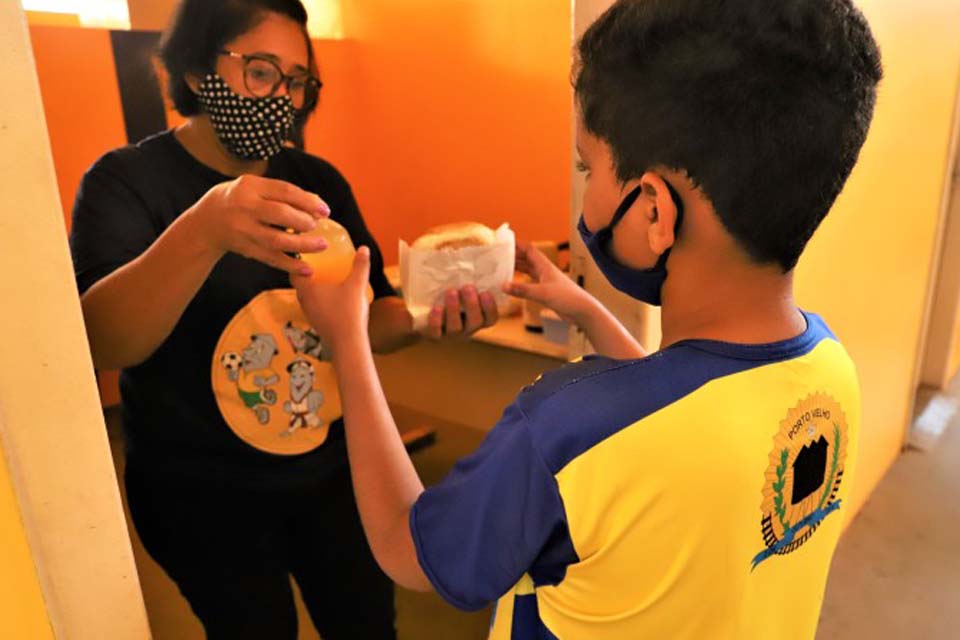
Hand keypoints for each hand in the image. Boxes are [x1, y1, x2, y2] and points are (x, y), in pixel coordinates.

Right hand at [190, 174, 330, 274]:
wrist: (206, 222)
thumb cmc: (239, 200)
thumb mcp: (254, 188)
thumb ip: (281, 193)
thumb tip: (316, 202)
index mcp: (250, 186)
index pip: (284, 191)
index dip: (308, 201)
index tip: (325, 210)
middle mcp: (245, 207)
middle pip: (280, 214)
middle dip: (304, 221)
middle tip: (317, 226)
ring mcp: (243, 230)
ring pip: (277, 240)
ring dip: (303, 245)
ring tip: (321, 246)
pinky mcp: (245, 248)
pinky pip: (270, 258)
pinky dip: (290, 265)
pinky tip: (307, 269)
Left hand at [292, 246, 371, 351]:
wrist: (348, 344)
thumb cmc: (348, 313)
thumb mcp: (356, 285)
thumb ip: (360, 265)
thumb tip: (364, 249)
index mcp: (307, 290)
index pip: (293, 273)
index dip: (297, 263)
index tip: (306, 256)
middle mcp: (304, 302)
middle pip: (300, 284)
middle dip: (307, 274)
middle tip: (318, 265)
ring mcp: (310, 315)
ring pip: (307, 297)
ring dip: (313, 288)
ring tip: (326, 281)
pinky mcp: (317, 324)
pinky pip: (315, 307)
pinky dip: (320, 300)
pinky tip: (334, 299)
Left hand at [422, 285, 498, 340]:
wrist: (423, 315)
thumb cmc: (448, 298)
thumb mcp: (461, 292)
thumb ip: (469, 282)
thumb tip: (474, 257)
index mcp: (478, 318)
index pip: (491, 318)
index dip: (490, 307)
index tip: (486, 292)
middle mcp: (467, 328)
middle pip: (475, 322)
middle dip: (472, 304)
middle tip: (468, 287)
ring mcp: (451, 334)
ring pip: (456, 327)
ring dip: (454, 309)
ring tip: (451, 291)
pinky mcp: (435, 336)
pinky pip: (436, 332)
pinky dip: (437, 320)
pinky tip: (437, 307)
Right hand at [505, 243, 594, 324]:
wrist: (582, 311)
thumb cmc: (568, 298)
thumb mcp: (543, 293)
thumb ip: (522, 290)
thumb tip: (503, 285)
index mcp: (545, 266)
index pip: (529, 249)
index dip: (517, 244)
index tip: (504, 242)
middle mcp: (545, 271)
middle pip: (526, 258)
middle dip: (513, 255)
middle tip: (498, 255)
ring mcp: (545, 281)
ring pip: (528, 270)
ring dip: (516, 268)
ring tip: (502, 267)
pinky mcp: (546, 291)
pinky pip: (530, 282)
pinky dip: (520, 282)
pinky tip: (513, 285)